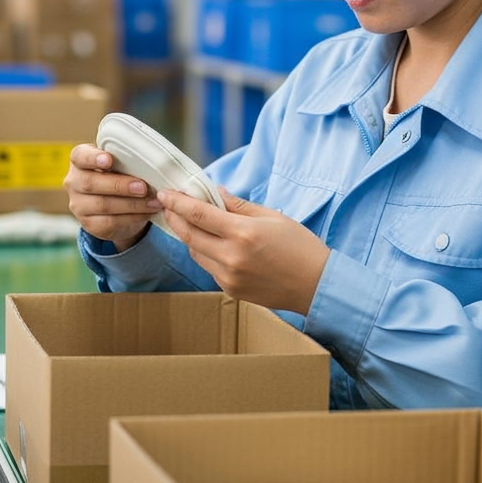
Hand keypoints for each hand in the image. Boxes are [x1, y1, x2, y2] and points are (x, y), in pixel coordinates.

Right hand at [63, 143, 159, 249]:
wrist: (116, 207)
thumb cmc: (118, 176)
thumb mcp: (119, 164)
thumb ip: (125, 161)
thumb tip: (150, 164)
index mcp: (79, 161)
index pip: (79, 156)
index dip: (93, 158)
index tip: (109, 160)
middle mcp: (74, 182)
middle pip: (91, 183)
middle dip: (119, 185)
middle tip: (142, 187)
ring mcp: (78, 205)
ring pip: (103, 205)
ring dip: (131, 204)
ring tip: (152, 202)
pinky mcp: (89, 224)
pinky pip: (110, 222)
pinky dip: (132, 217)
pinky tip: (147, 212)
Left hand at [156, 187, 329, 315]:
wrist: (316, 285)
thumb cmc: (299, 246)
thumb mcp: (272, 217)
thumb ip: (238, 205)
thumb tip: (214, 192)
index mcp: (242, 233)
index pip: (199, 214)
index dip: (178, 203)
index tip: (165, 193)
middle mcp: (231, 257)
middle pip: (189, 235)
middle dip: (175, 218)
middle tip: (169, 205)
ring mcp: (228, 277)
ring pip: (196, 253)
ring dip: (189, 236)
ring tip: (190, 222)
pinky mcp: (230, 290)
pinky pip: (209, 267)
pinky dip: (206, 253)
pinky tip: (213, 244)